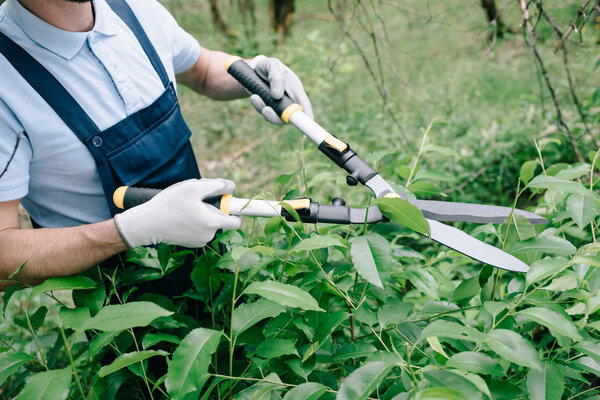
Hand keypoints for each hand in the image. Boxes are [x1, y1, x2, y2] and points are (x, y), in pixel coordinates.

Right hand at [114, 179, 240, 247]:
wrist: (146, 224)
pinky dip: (195, 221)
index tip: (227, 201)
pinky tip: (181, 215)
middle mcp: (209, 235)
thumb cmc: (169, 204)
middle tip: (196, 197)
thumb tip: (230, 186)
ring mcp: (199, 241)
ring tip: (186, 205)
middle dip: (213, 206)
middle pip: (220, 218)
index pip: (236, 221)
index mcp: (212, 223)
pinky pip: (200, 229)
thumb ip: (215, 185)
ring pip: (209, 223)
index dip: (235, 209)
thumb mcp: (193, 188)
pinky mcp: (190, 243)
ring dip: (202, 213)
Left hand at [248, 55, 313, 124]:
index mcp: (296, 88)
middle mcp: (290, 99)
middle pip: (290, 116)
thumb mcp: (272, 65)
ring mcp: (280, 106)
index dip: (307, 115)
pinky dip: (259, 107)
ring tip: (254, 98)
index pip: (304, 104)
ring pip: (276, 117)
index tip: (305, 122)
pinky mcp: (271, 108)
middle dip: (277, 116)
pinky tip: (254, 97)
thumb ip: (276, 78)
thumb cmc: (267, 66)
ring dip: (264, 110)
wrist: (254, 70)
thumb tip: (277, 96)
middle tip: (265, 110)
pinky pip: (266, 114)